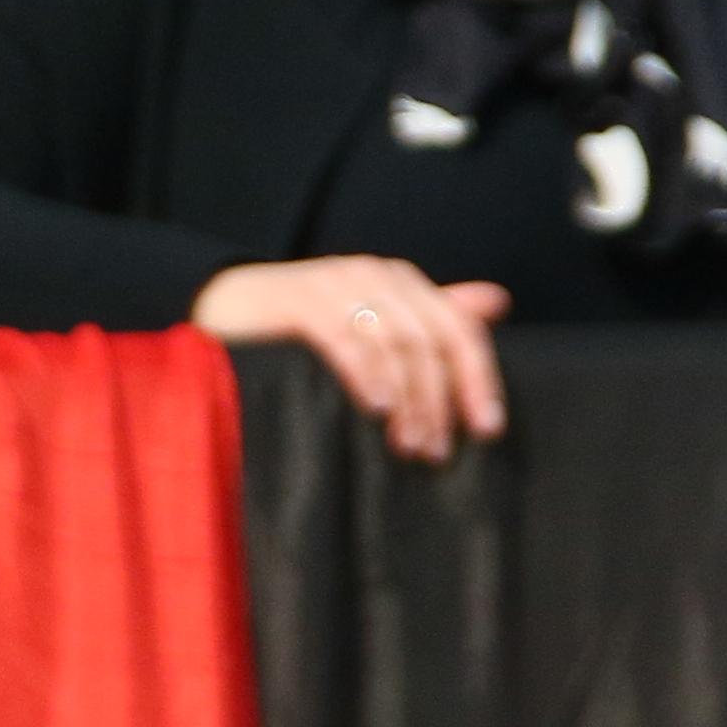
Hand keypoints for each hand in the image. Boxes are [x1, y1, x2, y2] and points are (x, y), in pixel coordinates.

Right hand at [190, 258, 512, 464]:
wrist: (228, 304)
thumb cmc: (307, 323)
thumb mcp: (376, 320)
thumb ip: (431, 317)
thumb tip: (498, 301)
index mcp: (401, 282)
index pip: (458, 328)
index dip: (479, 378)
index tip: (487, 429)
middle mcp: (375, 275)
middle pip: (429, 339)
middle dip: (439, 400)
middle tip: (438, 451)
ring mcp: (336, 282)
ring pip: (393, 341)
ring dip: (407, 398)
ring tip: (409, 445)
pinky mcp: (298, 298)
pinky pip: (344, 337)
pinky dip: (365, 374)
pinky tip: (376, 409)